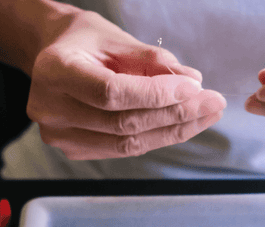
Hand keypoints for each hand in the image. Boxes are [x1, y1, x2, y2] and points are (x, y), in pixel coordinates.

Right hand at [27, 9, 225, 159]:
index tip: (195, 88)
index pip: (112, 93)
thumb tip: (193, 80)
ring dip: (174, 131)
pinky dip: (158, 137)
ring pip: (129, 144)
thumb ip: (151, 60)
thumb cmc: (85, 43)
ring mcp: (61, 136)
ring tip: (206, 115)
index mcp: (54, 72)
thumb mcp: (115, 38)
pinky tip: (184, 125)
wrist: (55, 59)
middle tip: (212, 103)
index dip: (157, 95)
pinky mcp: (76, 150)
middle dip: (176, 114)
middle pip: (124, 124)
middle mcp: (51, 109)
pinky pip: (126, 149)